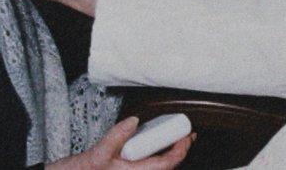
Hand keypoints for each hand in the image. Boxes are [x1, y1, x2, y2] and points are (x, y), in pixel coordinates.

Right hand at [46, 117, 192, 169]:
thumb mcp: (96, 155)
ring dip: (167, 153)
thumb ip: (115, 137)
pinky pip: (146, 165)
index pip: (165, 165)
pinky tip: (154, 143)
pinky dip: (154, 155)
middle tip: (189, 134)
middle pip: (165, 167)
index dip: (180, 150)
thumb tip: (134, 121)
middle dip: (179, 152)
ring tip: (177, 138)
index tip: (188, 136)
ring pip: (156, 167)